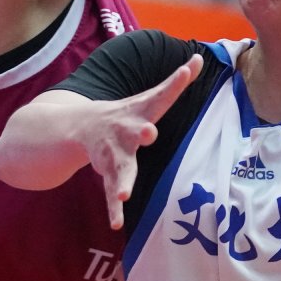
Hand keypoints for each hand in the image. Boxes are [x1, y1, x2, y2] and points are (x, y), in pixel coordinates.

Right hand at [87, 54, 202, 228]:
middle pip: (136, 131)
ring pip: (119, 167)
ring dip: (122, 180)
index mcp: (141, 111)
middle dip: (141, 133)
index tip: (188, 70)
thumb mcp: (151, 97)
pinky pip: (110, 192)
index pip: (163, 95)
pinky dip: (113, 207)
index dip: (176, 83)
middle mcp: (127, 131)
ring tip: (123, 193)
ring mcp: (115, 153)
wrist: (81, 125)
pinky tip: (116, 222)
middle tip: (148, 133)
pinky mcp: (107, 172)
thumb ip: (177, 81)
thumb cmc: (127, 113)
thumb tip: (200, 57)